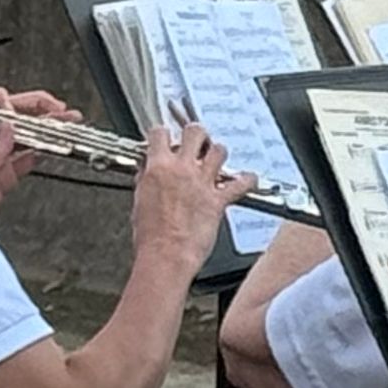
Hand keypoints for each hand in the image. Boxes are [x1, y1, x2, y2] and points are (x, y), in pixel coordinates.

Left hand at [0, 85, 74, 218]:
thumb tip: (8, 126)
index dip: (0, 99)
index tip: (17, 106)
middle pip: (10, 116)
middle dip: (35, 108)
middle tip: (56, 109)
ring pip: (23, 135)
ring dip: (45, 127)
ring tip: (65, 123)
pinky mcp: (4, 175)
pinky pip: (25, 158)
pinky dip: (40, 150)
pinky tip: (52, 145)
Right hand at [131, 121, 244, 261]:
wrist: (166, 256)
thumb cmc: (151, 237)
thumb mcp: (139, 202)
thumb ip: (146, 181)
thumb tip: (148, 172)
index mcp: (158, 167)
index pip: (160, 133)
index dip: (163, 134)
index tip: (166, 138)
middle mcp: (182, 169)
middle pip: (195, 132)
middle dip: (197, 134)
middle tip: (196, 142)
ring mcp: (202, 182)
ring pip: (219, 150)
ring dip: (218, 153)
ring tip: (216, 159)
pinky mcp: (218, 199)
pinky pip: (241, 183)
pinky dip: (247, 180)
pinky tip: (248, 179)